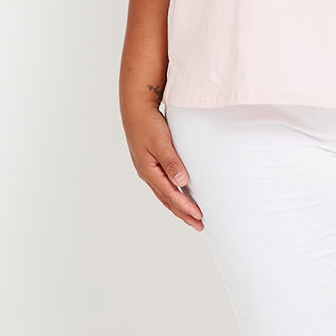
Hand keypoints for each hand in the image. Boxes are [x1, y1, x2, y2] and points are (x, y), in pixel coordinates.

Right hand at [123, 104, 203, 230]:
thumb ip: (172, 162)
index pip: (171, 195)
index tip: (199, 216)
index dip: (185, 207)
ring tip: (192, 217)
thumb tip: (182, 182)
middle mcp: (148, 174)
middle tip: (199, 225)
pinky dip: (173, 195)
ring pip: (165, 194)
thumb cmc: (148, 123)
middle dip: (183, 214)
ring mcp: (148, 170)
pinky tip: (181, 197)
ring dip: (179, 207)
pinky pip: (164, 185)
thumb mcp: (161, 142)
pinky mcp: (151, 164)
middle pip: (167, 200)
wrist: (136, 109)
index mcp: (149, 171)